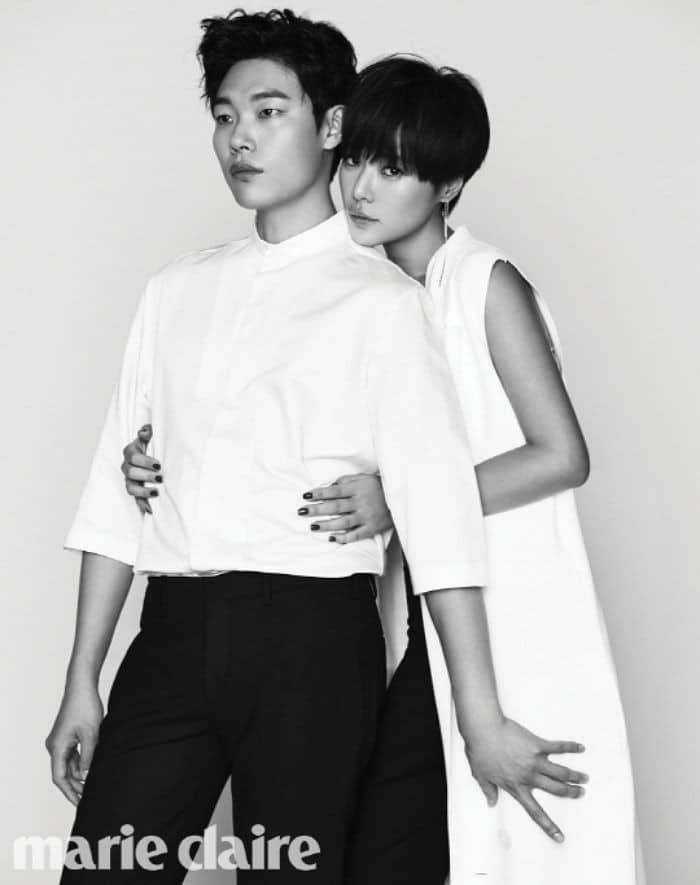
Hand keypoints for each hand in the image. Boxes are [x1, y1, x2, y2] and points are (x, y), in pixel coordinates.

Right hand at [45, 680, 103, 805]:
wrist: (82, 686)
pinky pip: (72, 755)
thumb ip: (88, 757)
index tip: (80, 803)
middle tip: (88, 799)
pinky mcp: (67, 736)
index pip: (59, 777)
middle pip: (63, 773)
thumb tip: (85, 776)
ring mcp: (60, 741)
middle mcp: (55, 746)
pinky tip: (90, 771)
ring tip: (91, 788)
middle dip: (74, 787)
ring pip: (68, 765)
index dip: (69, 792)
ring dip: (78, 776)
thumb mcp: (91, 734)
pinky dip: (80, 764)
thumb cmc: (85, 707)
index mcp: (57, 747)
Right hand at [120, 424, 161, 514]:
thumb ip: (148, 432)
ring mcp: (130, 480)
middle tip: (161, 478)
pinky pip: (136, 499)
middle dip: (146, 476)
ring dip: (143, 491)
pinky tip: (151, 510)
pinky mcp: (135, 491)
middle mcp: (127, 467)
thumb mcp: (152, 437)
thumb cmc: (154, 445)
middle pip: (131, 472)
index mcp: (131, 452)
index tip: (159, 465)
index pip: (133, 456)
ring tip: (157, 493)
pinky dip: (142, 505)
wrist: (156, 458)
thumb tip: (144, 431)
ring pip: (131, 488)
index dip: (144, 461)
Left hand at [298, 473, 392, 542]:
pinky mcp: (372, 528)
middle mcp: (361, 502)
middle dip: (317, 509)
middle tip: (302, 512)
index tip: (306, 496)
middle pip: (335, 506)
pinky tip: (332, 538)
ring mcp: (366, 516)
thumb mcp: (363, 478)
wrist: (399, 497)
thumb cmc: (378, 487)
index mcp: (357, 488)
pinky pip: (356, 534)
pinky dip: (344, 537)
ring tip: (313, 526)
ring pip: (343, 522)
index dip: (319, 493)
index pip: (334, 491)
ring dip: (327, 524)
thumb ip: (346, 481)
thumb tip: (329, 486)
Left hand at [464, 716, 587, 841]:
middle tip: (580, 792)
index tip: (560, 837)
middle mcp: (529, 776)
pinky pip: (558, 747)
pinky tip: (580, 747)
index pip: (535, 812)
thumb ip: (488, 790)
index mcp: (516, 787)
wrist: (483, 730)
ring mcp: (535, 760)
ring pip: (561, 772)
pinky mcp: (537, 744)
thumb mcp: (480, 775)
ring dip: (574, 775)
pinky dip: (570, 747)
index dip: (548, 826)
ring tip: (585, 778)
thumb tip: (491, 803)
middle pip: (556, 789)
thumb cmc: (480, 751)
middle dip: (571, 793)